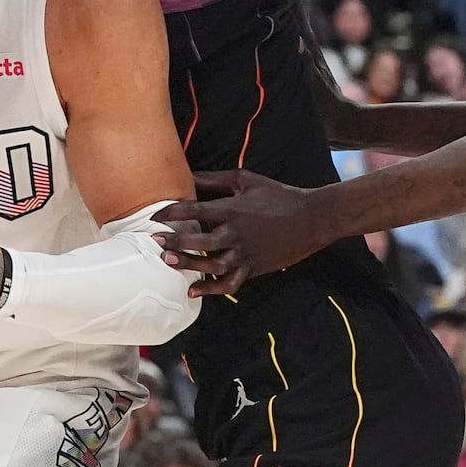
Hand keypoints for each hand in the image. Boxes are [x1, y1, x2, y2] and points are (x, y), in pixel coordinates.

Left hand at [154, 171, 326, 294]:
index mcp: (232, 209)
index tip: (154, 217)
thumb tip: (188, 175)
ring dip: (188, 265)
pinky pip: (230, 283)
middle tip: (154, 241)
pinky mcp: (254, 268)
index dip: (171, 213)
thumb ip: (215, 180)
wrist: (311, 218)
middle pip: (199, 241)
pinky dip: (211, 290)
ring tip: (168, 261)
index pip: (194, 211)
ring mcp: (245, 253)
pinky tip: (193, 291)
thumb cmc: (277, 194)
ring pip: (211, 265)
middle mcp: (236, 233)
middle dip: (175, 241)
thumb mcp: (246, 180)